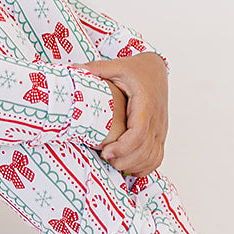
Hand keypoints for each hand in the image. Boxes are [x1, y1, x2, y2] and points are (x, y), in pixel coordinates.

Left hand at [76, 52, 167, 175]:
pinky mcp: (161, 134)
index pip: (139, 133)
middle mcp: (156, 119)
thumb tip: (73, 69)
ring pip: (153, 157)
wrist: (156, 70)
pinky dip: (145, 167)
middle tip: (105, 158)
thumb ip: (97, 68)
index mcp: (145, 104)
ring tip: (114, 163)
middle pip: (145, 150)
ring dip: (134, 166)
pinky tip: (128, 166)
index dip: (123, 148)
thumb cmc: (136, 70)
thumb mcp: (117, 66)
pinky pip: (158, 157)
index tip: (105, 152)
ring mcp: (160, 128)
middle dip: (124, 161)